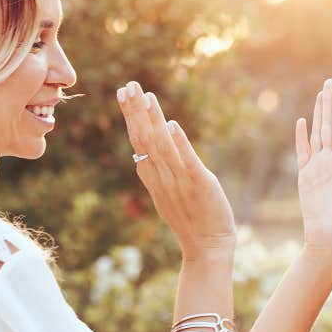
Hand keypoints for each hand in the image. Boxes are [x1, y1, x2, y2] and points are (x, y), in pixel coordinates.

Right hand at [117, 81, 235, 259]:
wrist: (207, 246)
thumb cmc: (190, 219)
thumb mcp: (167, 192)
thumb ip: (157, 171)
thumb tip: (147, 154)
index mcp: (153, 176)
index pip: (138, 140)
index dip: (131, 116)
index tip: (123, 92)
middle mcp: (162, 176)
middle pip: (144, 139)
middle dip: (135, 111)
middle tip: (127, 85)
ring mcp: (179, 180)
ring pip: (161, 146)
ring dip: (153, 120)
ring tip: (146, 96)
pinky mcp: (199, 184)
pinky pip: (187, 161)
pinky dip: (179, 143)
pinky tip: (172, 125)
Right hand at [295, 78, 331, 253]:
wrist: (326, 236)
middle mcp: (331, 161)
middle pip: (328, 126)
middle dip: (329, 104)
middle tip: (330, 82)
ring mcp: (318, 167)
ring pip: (317, 134)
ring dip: (318, 114)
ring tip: (319, 95)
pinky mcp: (306, 176)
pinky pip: (303, 151)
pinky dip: (301, 137)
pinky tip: (302, 122)